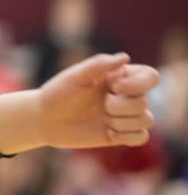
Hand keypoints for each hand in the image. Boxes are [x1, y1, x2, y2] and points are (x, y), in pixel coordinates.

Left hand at [0, 53, 158, 154]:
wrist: (45, 120)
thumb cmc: (57, 93)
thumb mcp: (74, 76)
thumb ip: (99, 64)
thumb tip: (125, 57)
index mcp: (118, 77)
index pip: (150, 76)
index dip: (138, 84)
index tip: (114, 87)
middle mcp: (125, 95)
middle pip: (144, 102)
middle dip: (120, 106)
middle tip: (101, 105)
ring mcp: (124, 115)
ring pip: (146, 120)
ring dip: (122, 122)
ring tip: (103, 119)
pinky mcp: (121, 134)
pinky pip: (141, 137)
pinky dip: (126, 136)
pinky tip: (108, 132)